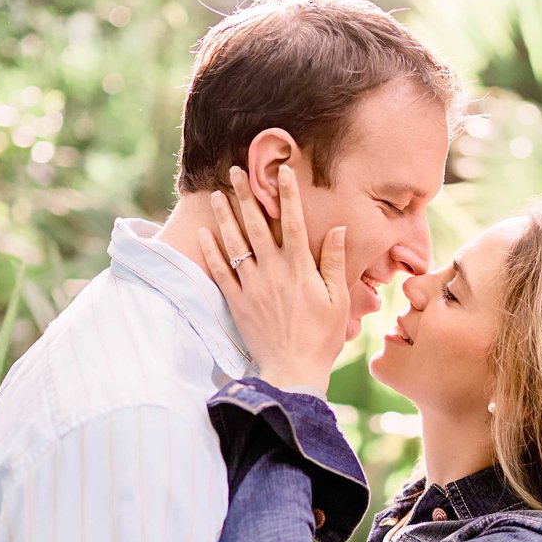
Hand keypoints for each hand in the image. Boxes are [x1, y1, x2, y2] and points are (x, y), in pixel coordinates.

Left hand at [194, 164, 352, 392]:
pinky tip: (203, 234)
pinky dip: (210, 252)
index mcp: (300, 268)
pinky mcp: (236, 302)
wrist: (293, 370)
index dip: (287, 194)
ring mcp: (252, 286)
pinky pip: (220, 272)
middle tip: (236, 172)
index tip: (282, 171)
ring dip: (225, 217)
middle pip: (257, 225)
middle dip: (246, 196)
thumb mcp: (338, 299)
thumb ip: (334, 262)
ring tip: (218, 195)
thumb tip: (337, 229)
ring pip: (234, 244)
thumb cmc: (321, 336)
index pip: (294, 222)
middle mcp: (273, 271)